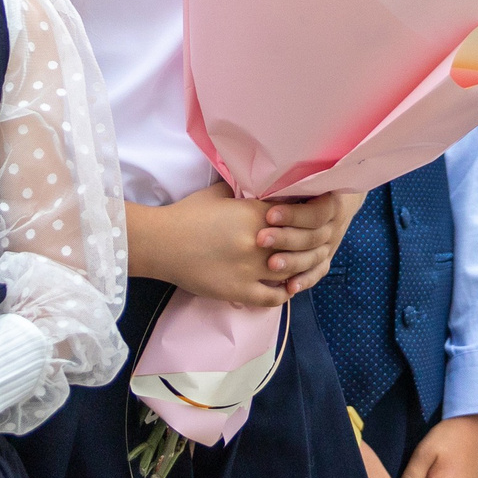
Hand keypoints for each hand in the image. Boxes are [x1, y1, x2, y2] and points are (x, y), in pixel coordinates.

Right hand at [127, 184, 363, 305]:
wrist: (162, 243)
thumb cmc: (187, 214)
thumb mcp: (218, 193)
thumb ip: (242, 190)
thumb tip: (255, 180)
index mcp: (256, 214)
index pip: (297, 213)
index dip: (306, 216)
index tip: (314, 217)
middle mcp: (259, 242)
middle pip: (299, 244)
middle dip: (308, 243)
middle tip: (315, 244)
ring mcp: (251, 269)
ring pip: (290, 272)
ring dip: (299, 270)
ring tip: (303, 267)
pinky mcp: (240, 291)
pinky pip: (273, 297)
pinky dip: (284, 293)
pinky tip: (287, 288)